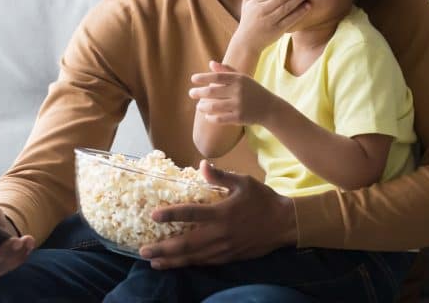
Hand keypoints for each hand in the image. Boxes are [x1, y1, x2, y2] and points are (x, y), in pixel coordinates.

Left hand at [139, 161, 296, 268]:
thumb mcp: (243, 182)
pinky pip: (205, 262)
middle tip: (143, 251)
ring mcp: (224, 248)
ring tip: (154, 262)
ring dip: (172, 261)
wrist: (285, 224)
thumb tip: (202, 165)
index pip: (190, 214)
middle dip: (163, 249)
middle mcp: (220, 234)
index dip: (170, 215)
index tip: (152, 215)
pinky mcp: (229, 257)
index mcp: (222, 213)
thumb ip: (220, 176)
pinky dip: (189, 264)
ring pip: (193, 257)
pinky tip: (178, 264)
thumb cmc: (263, 199)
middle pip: (186, 243)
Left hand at [189, 61, 286, 126]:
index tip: (193, 79)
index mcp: (239, 79)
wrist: (270, 108)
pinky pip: (220, 118)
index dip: (203, 78)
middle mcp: (238, 91)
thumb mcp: (243, 78)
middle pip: (212, 92)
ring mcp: (239, 105)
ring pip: (214, 107)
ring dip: (203, 107)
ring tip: (198, 106)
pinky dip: (211, 118)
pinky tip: (207, 116)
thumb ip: (227, 71)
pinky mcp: (239, 117)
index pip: (217, 77)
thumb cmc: (253, 91)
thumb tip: (211, 63)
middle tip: (191, 93)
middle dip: (199, 93)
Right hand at [233, 0, 309, 53]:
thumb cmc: (248, 19)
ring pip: (286, 8)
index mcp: (254, 3)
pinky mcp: (278, 30)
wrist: (247, 42)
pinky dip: (299, 12)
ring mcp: (270, 22)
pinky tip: (307, 6)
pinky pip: (290, 19)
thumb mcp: (246, 3)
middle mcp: (262, 12)